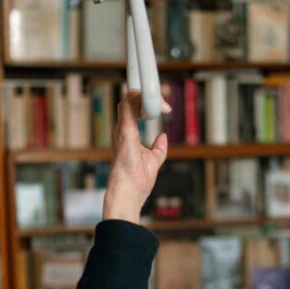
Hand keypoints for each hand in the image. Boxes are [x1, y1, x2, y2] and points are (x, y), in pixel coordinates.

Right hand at [102, 90, 170, 223]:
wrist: (128, 194)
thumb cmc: (136, 183)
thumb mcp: (153, 160)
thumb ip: (158, 148)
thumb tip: (163, 137)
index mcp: (127, 134)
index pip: (134, 108)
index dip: (148, 102)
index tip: (165, 107)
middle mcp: (122, 129)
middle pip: (131, 99)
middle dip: (149, 94)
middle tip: (167, 103)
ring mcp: (122, 130)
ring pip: (129, 98)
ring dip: (147, 95)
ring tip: (164, 102)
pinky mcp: (125, 132)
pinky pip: (130, 106)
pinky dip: (142, 99)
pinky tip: (158, 105)